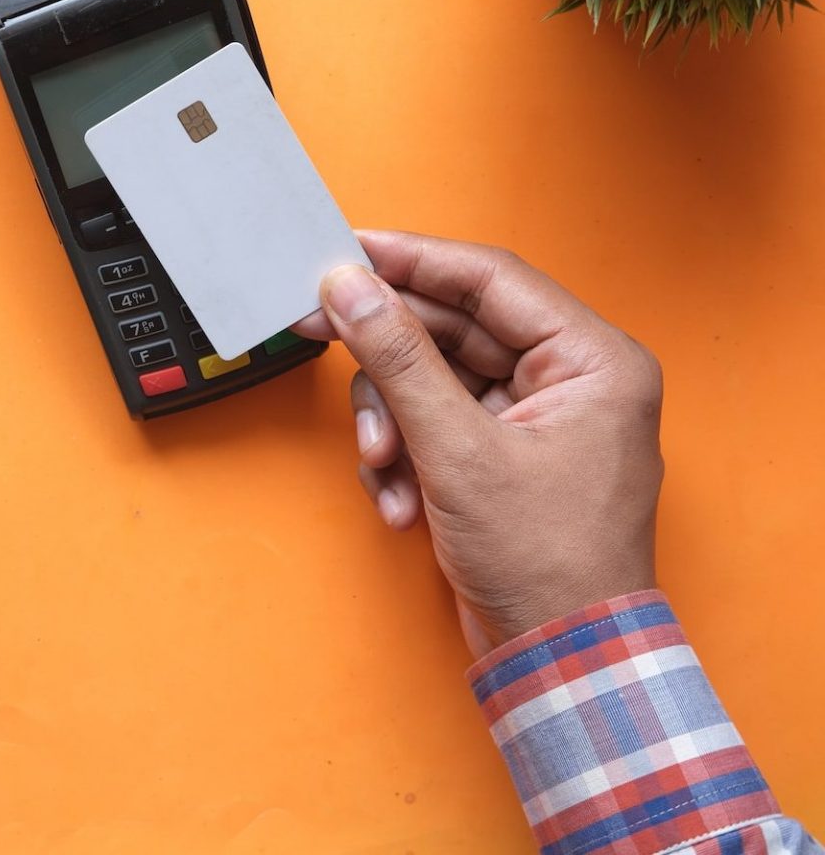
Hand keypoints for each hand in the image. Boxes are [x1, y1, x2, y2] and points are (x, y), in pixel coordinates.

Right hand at [293, 230, 662, 655]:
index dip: (415, 259)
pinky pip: (437, 422)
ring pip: (436, 378)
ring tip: (384, 464)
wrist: (559, 662)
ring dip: (394, 419)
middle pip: (456, 328)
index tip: (351, 249)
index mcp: (591, 360)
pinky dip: (408, 454)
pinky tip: (403, 500)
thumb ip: (400, 359)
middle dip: (388, 350)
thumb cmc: (544, 562)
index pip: (491, 279)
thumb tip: (350, 288)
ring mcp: (533, 418)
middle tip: (320, 327)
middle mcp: (568, 379)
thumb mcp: (459, 450)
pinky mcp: (501, 453)